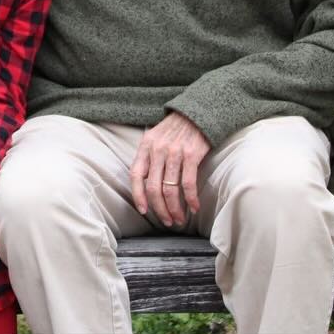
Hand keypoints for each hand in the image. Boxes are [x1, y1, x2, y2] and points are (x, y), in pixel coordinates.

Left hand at [130, 111, 210, 226]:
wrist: (197, 112)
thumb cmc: (175, 129)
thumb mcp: (155, 138)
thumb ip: (149, 157)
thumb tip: (145, 184)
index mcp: (145, 146)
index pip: (135, 175)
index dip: (138, 196)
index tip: (144, 211)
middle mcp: (157, 150)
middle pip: (153, 187)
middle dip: (160, 209)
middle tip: (167, 221)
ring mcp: (174, 152)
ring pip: (170, 189)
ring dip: (175, 209)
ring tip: (180, 219)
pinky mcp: (192, 155)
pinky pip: (188, 184)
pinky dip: (191, 199)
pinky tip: (194, 208)